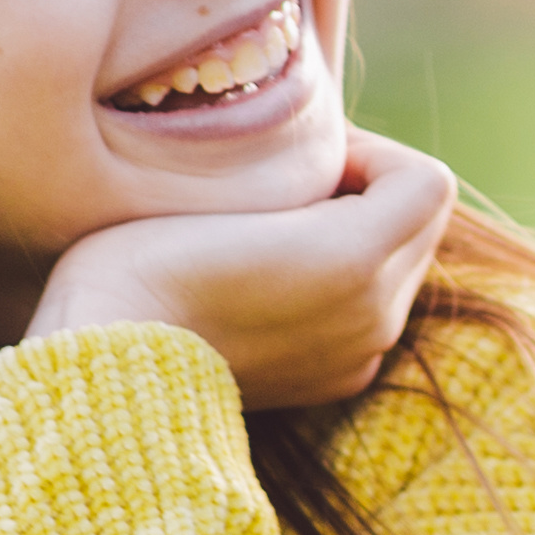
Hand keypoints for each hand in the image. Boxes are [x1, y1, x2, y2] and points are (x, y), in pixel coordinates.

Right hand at [24, 131, 455, 409]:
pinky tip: (274, 280)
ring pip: (400, 269)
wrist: (108, 364)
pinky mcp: (334, 381)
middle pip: (420, 224)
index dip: (373, 153)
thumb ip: (301, 172)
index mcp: (357, 256)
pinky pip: (371, 313)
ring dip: (358, 239)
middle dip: (371, 194)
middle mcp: (376, 312)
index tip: (307, 158)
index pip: (425, 181)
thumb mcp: (224, 188)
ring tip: (278, 234)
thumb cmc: (145, 260)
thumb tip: (329, 166)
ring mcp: (359, 352)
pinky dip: (345, 287)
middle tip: (292, 187)